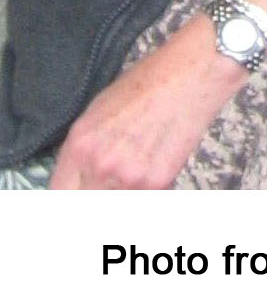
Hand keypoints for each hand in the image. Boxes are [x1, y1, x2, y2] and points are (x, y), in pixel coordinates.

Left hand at [50, 16, 242, 189]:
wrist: (194, 72)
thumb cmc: (149, 83)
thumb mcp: (99, 110)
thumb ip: (84, 150)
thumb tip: (78, 181)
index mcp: (79, 144)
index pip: (58, 196)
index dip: (68, 199)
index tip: (79, 196)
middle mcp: (100, 165)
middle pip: (84, 208)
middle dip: (95, 198)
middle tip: (110, 186)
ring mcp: (129, 176)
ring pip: (115, 205)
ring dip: (122, 194)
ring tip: (137, 168)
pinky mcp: (158, 182)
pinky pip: (143, 200)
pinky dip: (147, 190)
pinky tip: (156, 163)